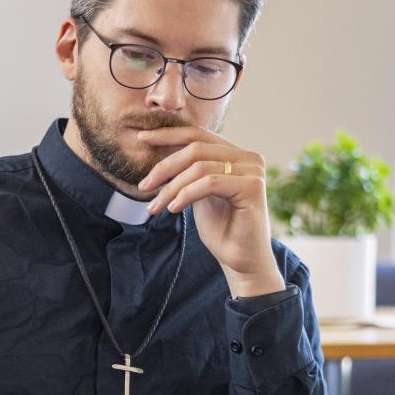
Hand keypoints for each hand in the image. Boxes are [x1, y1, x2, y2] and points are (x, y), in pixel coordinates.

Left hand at [134, 125, 284, 297]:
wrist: (241, 260)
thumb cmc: (220, 229)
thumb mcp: (197, 192)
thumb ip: (188, 171)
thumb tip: (159, 149)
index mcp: (236, 154)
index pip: (198, 134)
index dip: (168, 135)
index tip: (141, 138)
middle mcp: (248, 157)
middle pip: (196, 148)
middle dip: (164, 167)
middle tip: (143, 186)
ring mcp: (253, 171)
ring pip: (199, 167)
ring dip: (171, 187)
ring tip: (154, 207)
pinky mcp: (252, 187)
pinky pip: (209, 182)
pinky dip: (186, 194)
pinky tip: (173, 209)